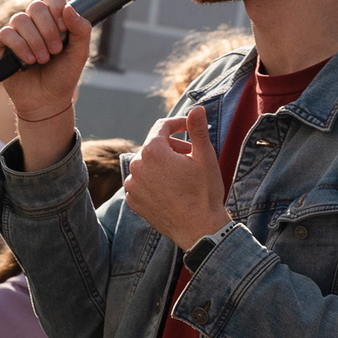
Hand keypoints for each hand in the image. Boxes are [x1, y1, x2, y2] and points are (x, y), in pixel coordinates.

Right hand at [0, 0, 90, 166]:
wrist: (47, 101)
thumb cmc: (63, 76)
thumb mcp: (80, 53)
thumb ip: (81, 29)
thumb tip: (68, 7)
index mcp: (53, 19)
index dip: (56, 5)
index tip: (64, 26)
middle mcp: (34, 23)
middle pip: (36, 6)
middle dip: (48, 29)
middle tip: (56, 50)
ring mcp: (17, 34)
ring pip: (20, 20)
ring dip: (35, 41)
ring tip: (44, 59)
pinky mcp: (2, 47)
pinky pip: (6, 34)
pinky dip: (20, 47)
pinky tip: (29, 62)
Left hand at [124, 107, 230, 250]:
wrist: (199, 230)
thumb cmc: (204, 192)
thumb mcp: (205, 157)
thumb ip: (197, 129)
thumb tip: (197, 107)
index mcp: (153, 151)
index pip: (162, 127)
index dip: (178, 124)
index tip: (190, 127)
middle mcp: (137, 166)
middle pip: (155, 146)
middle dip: (173, 147)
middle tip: (192, 157)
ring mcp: (133, 185)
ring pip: (148, 165)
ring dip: (164, 165)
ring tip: (182, 177)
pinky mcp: (133, 201)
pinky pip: (143, 182)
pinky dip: (155, 181)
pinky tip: (172, 191)